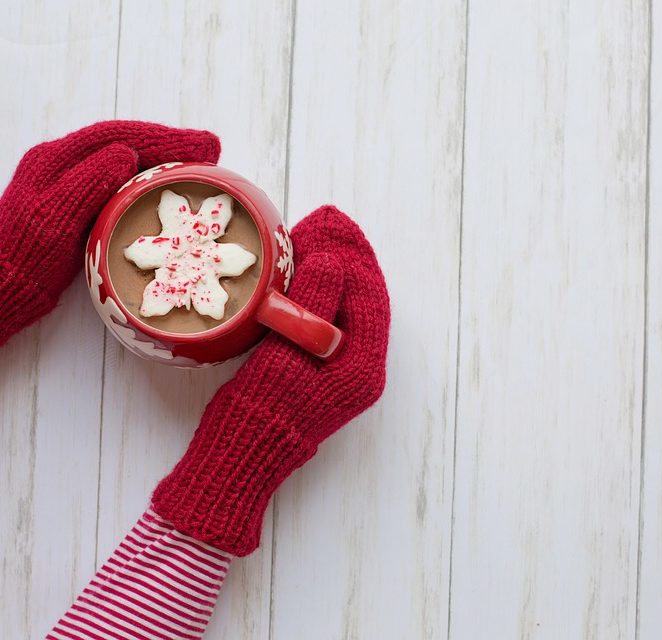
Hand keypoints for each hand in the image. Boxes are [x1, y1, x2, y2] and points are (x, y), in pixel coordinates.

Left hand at [0, 120, 220, 344]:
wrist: (8, 283)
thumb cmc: (28, 253)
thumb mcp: (57, 214)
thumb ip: (89, 180)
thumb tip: (127, 152)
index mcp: (59, 158)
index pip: (121, 137)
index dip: (165, 138)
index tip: (202, 145)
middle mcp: (67, 162)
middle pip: (127, 141)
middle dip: (171, 143)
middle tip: (211, 149)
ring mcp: (76, 182)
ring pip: (127, 159)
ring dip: (164, 157)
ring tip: (199, 162)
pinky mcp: (83, 203)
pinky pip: (123, 180)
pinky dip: (151, 177)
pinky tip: (168, 184)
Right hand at [152, 205, 390, 554]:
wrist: (239, 458)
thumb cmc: (259, 414)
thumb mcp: (285, 359)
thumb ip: (312, 309)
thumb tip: (332, 261)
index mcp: (362, 368)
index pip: (370, 298)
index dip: (352, 257)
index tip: (332, 225)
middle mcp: (360, 368)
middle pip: (363, 300)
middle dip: (347, 258)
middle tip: (327, 221)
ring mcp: (342, 369)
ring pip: (347, 308)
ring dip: (334, 272)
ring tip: (316, 236)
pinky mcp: (321, 369)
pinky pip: (330, 319)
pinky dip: (320, 292)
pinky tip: (304, 271)